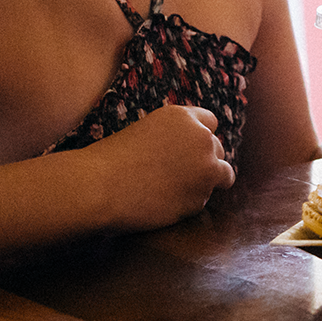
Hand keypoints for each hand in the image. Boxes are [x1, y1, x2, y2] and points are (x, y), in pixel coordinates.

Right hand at [90, 105, 234, 231]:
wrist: (99, 187)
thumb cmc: (111, 159)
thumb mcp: (146, 131)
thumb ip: (175, 135)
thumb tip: (193, 148)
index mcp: (184, 117)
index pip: (210, 122)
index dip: (198, 137)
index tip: (189, 149)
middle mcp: (201, 139)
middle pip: (218, 149)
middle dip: (204, 160)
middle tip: (179, 174)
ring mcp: (205, 169)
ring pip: (223, 175)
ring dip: (206, 181)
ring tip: (178, 188)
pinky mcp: (200, 197)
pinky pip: (203, 200)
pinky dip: (190, 203)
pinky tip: (165, 203)